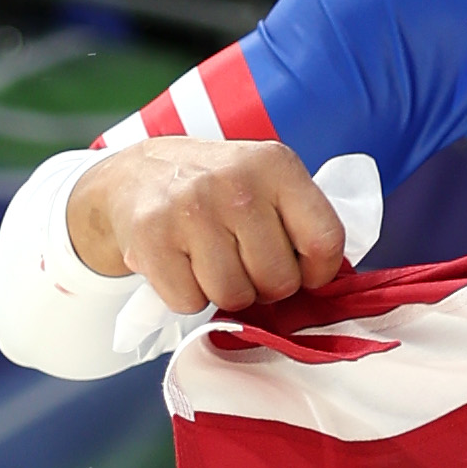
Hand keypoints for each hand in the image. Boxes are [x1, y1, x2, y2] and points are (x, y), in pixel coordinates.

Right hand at [65, 134, 348, 315]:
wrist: (133, 176)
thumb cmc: (216, 190)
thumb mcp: (266, 183)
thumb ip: (302, 222)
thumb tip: (333, 284)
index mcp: (276, 164)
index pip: (324, 240)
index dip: (319, 272)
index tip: (304, 273)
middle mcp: (236, 182)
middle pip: (279, 279)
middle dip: (266, 285)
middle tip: (245, 264)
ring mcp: (190, 208)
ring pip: (234, 296)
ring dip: (225, 292)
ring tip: (212, 262)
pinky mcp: (151, 237)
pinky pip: (189, 302)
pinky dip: (187, 296)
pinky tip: (181, 265)